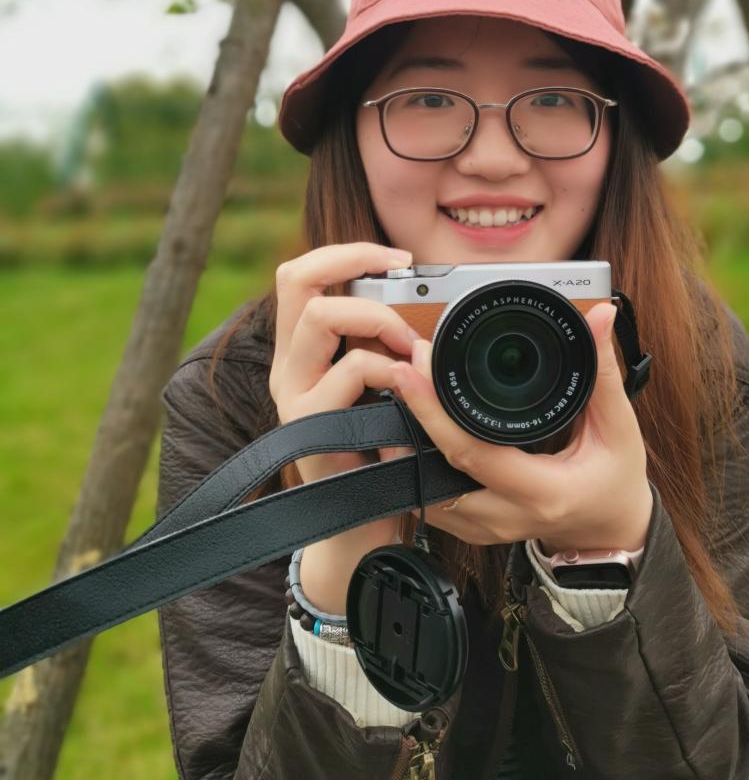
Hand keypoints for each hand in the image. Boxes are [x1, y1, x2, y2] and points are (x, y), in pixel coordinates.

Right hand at [270, 241, 421, 554]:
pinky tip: (409, 394)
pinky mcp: (309, 425)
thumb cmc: (383, 455)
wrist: (363, 527)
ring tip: (411, 347)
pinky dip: (390, 372)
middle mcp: (290, 366)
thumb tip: (428, 313)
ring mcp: (294, 394)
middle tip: (401, 279)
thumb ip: (388, 352)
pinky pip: (351, 372)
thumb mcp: (383, 392)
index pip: (301, 275)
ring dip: (378, 320)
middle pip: (295, 277)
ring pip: (322, 316)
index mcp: (305, 353)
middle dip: (353, 263)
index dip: (346, 251)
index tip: (399, 257)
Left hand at [389, 301, 653, 552]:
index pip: (471, 453)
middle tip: (401, 368)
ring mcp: (486, 530)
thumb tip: (599, 316)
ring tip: (400, 394)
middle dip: (412, 418)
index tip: (414, 367)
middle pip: (437, 470)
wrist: (611, 528)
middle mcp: (508, 516)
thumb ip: (603, 370)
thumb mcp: (618, 426)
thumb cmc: (617, 478)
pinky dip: (417, 466)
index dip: (435, 411)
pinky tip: (413, 431)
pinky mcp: (473, 530)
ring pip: (426, 491)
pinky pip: (432, 502)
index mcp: (543, 492)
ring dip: (407, 444)